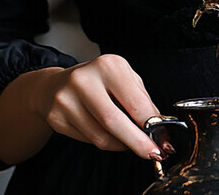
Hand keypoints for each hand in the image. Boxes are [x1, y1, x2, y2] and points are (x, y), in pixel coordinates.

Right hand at [31, 54, 165, 159]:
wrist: (57, 84)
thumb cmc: (98, 79)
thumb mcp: (124, 78)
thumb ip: (141, 99)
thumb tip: (159, 127)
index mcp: (107, 65)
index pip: (134, 102)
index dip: (151, 125)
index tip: (162, 139)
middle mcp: (84, 80)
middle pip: (114, 122)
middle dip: (137, 142)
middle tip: (152, 153)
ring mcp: (67, 100)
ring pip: (101, 137)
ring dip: (122, 145)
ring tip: (132, 143)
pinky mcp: (57, 118)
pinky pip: (89, 140)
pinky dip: (106, 142)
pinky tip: (112, 137)